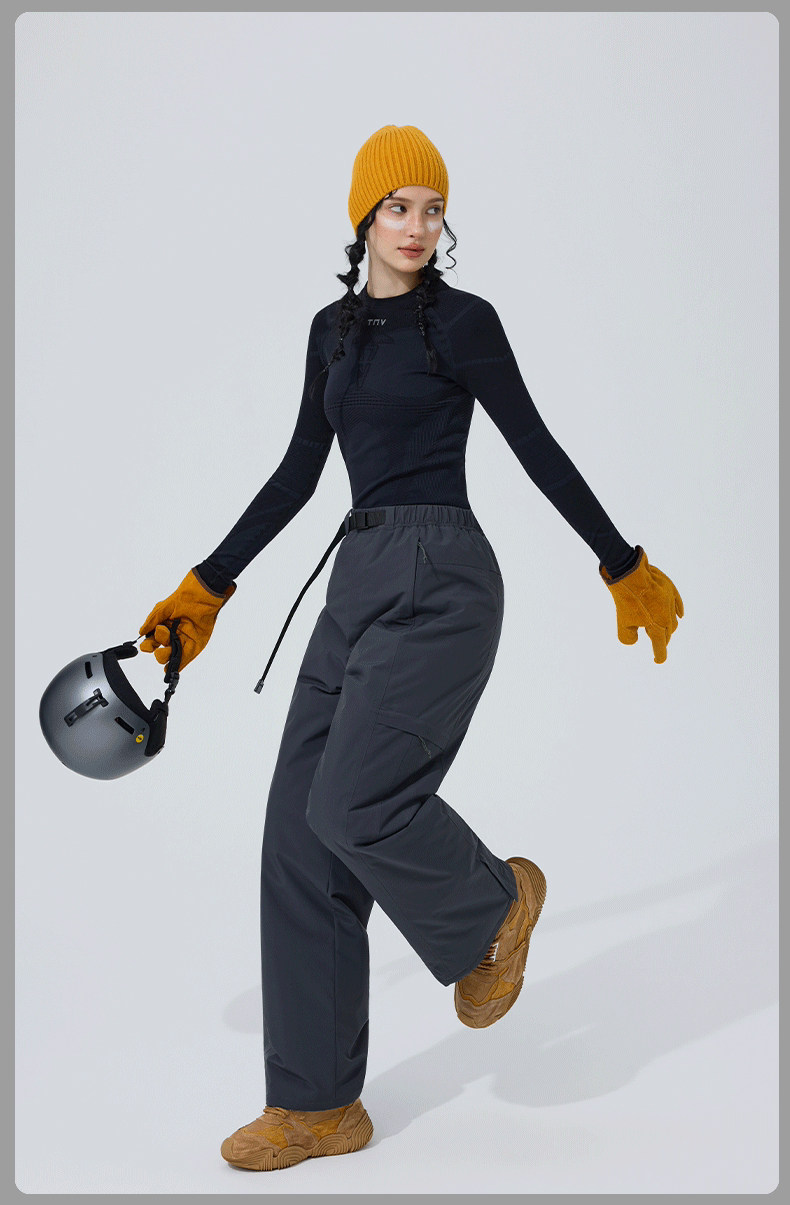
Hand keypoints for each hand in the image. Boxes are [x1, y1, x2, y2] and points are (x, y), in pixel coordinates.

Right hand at [139, 568, 235, 670]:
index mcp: (162, 629)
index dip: (148, 646)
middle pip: (160, 652)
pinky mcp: (194, 645)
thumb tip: (141, 633)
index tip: (148, 645)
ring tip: (168, 650)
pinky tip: (172, 668)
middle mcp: (171, 637)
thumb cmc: (181, 599)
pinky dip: (179, 664)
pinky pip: (185, 657)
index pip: (151, 642)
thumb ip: (151, 621)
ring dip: (167, 657)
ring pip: (171, 656)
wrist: (200, 595)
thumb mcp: (162, 608)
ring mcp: (183, 642)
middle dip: (158, 651)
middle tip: (164, 636)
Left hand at [599, 547, 683, 663]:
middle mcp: (667, 617)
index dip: (659, 656)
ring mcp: (670, 602)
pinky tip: (679, 615)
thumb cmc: (625, 599)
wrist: (630, 573)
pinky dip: (678, 611)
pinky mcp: (670, 590)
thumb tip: (635, 640)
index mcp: (657, 628)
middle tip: (656, 643)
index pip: (660, 647)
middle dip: (662, 640)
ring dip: (668, 627)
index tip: (658, 660)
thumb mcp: (622, 622)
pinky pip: (678, 604)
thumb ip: (628, 637)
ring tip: (662, 629)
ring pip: (673, 620)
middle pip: (667, 634)